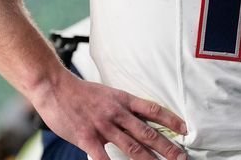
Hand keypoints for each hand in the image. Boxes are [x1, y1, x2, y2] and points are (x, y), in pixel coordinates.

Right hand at [31, 72, 187, 159]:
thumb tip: (137, 120)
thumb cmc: (81, 92)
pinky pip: (103, 157)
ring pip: (131, 146)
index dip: (171, 120)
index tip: (185, 129)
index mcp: (123, 100)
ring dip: (149, 159)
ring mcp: (103, 126)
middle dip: (167, 146)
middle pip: (147, 132)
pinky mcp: (87, 137)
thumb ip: (122, 108)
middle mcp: (117, 113)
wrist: (55, 87)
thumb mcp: (108, 94)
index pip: (153, 110)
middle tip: (181, 156)